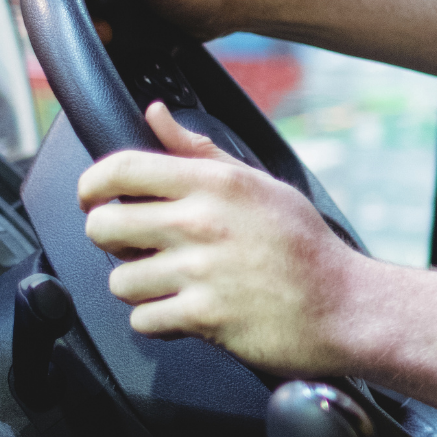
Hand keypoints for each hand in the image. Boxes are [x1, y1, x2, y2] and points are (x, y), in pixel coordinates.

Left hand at [79, 102, 370, 375]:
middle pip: (105, 227)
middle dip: (111, 241)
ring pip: (120, 281)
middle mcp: (203, 223)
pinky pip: (143, 320)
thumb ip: (199, 151)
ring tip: (170, 284)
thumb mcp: (259, 184)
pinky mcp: (203, 316)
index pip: (122, 168)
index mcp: (215, 184)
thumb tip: (156, 114)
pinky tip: (184, 311)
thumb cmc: (304, 246)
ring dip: (139, 287)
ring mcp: (201, 271)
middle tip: (135, 247)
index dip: (92, 184)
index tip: (92, 197)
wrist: (344, 305)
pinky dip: (158, 322)